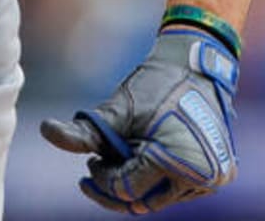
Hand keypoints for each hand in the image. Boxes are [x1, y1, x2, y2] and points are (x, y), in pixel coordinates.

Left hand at [40, 27, 237, 213]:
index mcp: (176, 161)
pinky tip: (143, 159)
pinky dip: (158, 179)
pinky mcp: (218, 173)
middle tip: (98, 168)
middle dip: (117, 187)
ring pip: (160, 197)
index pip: (127, 188)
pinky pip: (177, 188)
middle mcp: (201, 176)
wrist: (197, 64)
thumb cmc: (155, 84)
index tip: (91, 162)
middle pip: (144, 201)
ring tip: (122, 160)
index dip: (103, 179)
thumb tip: (45, 131)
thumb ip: (84, 131)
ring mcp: (213, 177)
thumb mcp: (118, 109)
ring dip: (138, 184)